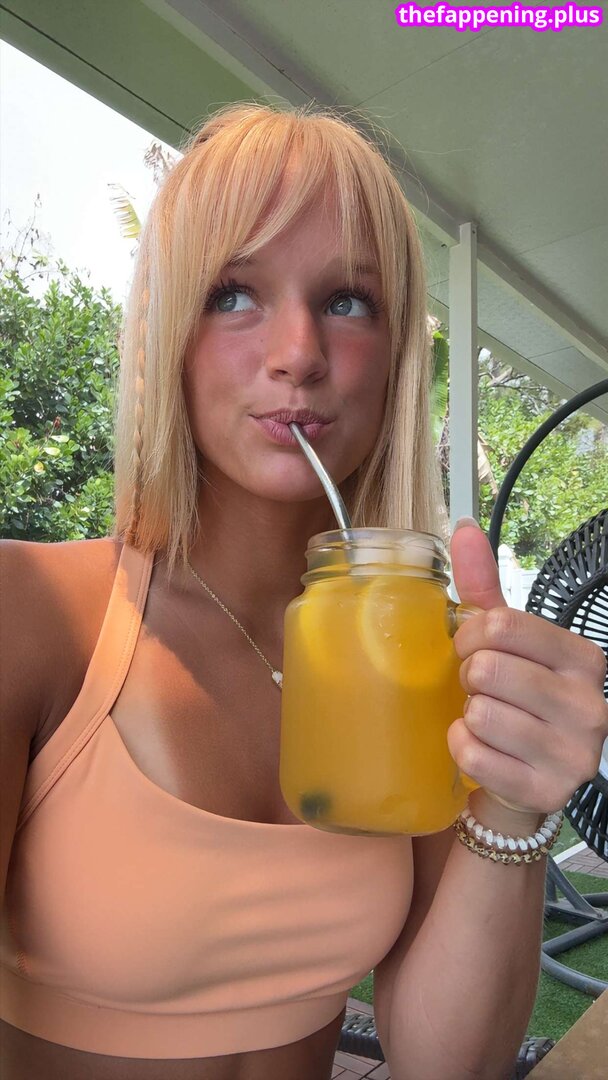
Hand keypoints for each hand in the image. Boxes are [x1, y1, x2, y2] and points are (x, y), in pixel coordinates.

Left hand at [447, 519, 607, 815]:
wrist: (523, 779)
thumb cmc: (514, 699)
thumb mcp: (505, 643)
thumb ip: (484, 587)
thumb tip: (464, 528)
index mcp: (585, 659)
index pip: (502, 626)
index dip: (469, 636)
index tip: (471, 650)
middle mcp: (591, 706)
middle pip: (488, 669)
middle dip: (468, 678)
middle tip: (479, 690)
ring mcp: (575, 754)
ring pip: (480, 713)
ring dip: (467, 716)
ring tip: (486, 720)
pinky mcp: (548, 792)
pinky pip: (474, 755)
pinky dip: (462, 749)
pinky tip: (481, 749)